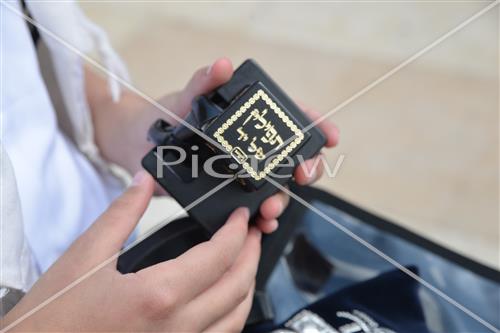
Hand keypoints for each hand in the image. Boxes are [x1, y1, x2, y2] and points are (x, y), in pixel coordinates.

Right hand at [3, 171, 260, 331]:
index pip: (219, 255)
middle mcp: (177, 327)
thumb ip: (123, 214)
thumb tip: (144, 182)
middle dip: (252, 254)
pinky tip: (224, 300)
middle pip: (237, 285)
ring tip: (245, 261)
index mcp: (158, 294)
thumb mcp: (86, 255)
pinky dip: (232, 315)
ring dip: (247, 284)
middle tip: (253, 233)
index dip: (237, 231)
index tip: (241, 217)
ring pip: (236, 317)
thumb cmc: (55, 315)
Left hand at [87, 58, 338, 233]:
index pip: (291, 120)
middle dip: (305, 168)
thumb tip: (222, 65)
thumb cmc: (162, 116)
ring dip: (282, 199)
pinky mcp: (227, 196)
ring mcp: (241, 173)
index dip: (316, 126)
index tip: (329, 136)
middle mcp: (250, 147)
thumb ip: (203, 84)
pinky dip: (263, 219)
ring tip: (271, 209)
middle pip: (292, 158)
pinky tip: (262, 224)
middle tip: (302, 175)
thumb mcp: (183, 99)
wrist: (135, 145)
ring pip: (276, 187)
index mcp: (247, 121)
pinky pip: (253, 209)